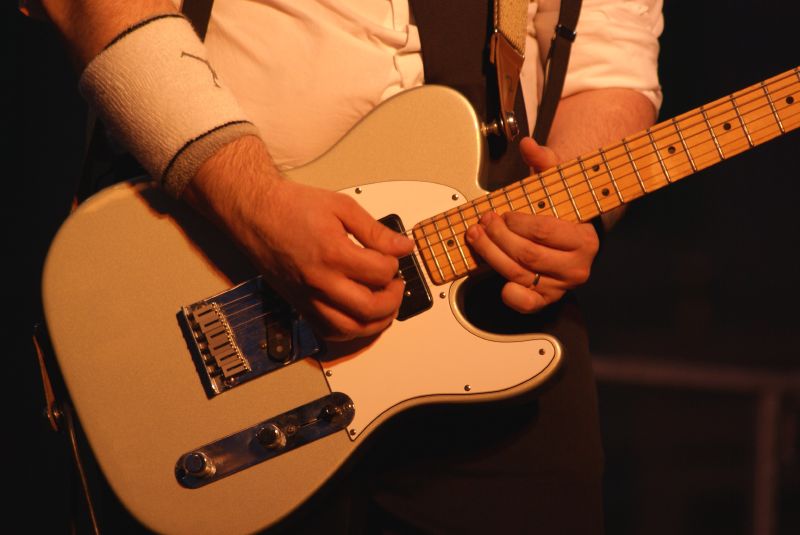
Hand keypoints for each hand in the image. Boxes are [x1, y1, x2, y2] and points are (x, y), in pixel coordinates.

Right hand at [187, 137, 413, 340]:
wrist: (255, 214)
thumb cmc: (292, 207)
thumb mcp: (341, 207)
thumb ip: (375, 231)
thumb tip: (402, 247)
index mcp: (332, 253)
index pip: (380, 273)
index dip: (394, 265)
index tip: (393, 256)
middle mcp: (319, 281)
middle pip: (369, 308)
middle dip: (393, 300)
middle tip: (395, 285)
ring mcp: (308, 297)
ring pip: (350, 329)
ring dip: (376, 322)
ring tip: (384, 304)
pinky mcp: (299, 305)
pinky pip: (329, 331)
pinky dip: (351, 330)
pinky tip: (360, 316)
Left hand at [465, 137, 598, 312]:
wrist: (570, 238)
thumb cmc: (560, 211)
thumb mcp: (557, 184)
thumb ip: (544, 163)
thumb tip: (528, 145)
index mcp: (584, 239)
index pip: (545, 231)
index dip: (517, 223)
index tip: (503, 214)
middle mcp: (576, 267)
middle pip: (528, 254)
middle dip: (498, 237)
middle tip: (483, 222)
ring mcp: (560, 286)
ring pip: (519, 274)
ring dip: (491, 256)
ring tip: (476, 237)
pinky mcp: (546, 300)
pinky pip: (527, 304)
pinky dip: (511, 295)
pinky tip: (498, 280)